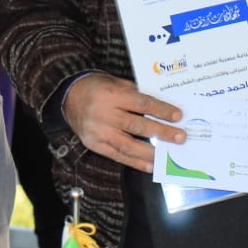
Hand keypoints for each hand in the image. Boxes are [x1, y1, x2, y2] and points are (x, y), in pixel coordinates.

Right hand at [62, 73, 183, 172]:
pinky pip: (117, 155)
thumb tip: (160, 109)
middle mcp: (104, 114)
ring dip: (150, 152)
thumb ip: (136, 95)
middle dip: (162, 133)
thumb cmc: (97, 87)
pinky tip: (149, 164)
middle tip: (180, 137)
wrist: (68, 97)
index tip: (177, 116)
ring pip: (128, 145)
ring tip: (167, 155)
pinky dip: (134, 162)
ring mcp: (98, 132)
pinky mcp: (94, 144)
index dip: (161, 110)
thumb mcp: (116, 83)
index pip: (142, 104)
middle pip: (138, 126)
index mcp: (112, 95)